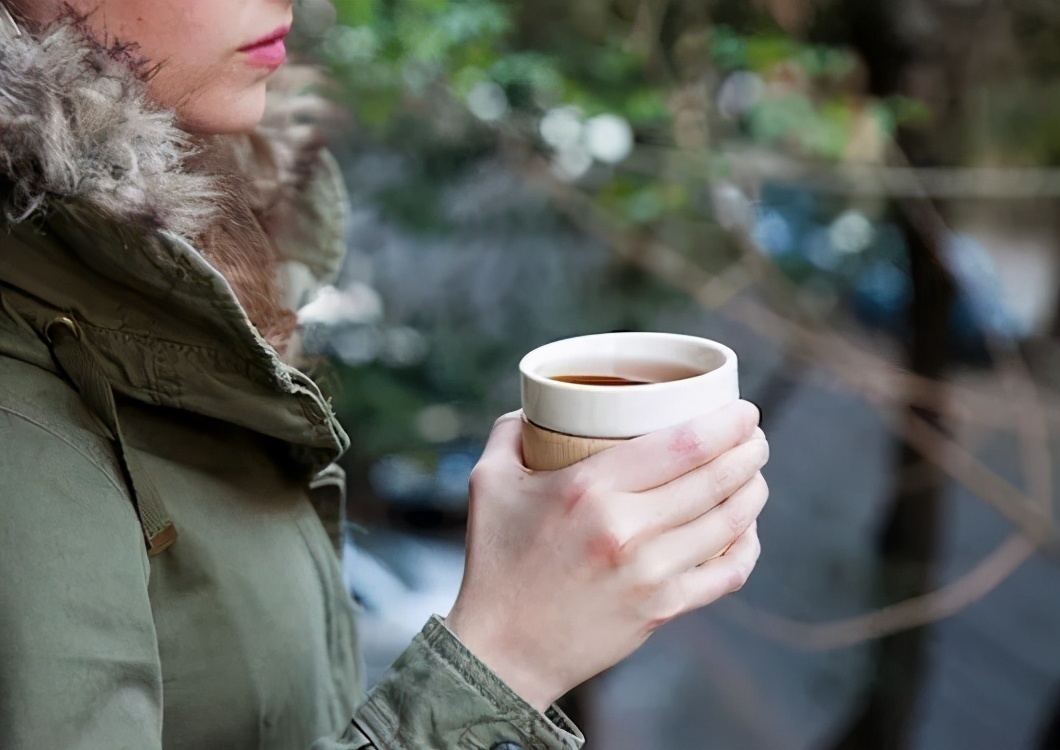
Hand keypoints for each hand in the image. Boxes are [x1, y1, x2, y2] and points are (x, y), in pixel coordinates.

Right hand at [445, 399, 768, 710]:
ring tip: (755, 475)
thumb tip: (536, 405)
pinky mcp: (661, 609)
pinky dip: (747, 547)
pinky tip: (746, 530)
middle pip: (715, 479)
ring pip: (730, 523)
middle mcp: (626, 529)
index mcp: (588, 489)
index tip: (742, 410)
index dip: (725, 423)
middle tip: (754, 436)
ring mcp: (650, 573)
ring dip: (754, 491)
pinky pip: (727, 574)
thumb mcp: (488, 482)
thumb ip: (511, 432)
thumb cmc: (495, 562)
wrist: (500, 651)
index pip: (682, 444)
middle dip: (749, 451)